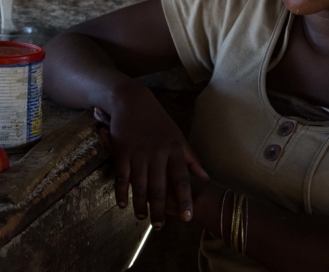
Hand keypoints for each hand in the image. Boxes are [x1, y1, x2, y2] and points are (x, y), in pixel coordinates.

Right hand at [93, 90, 208, 229]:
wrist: (132, 100)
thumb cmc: (158, 120)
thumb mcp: (177, 136)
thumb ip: (191, 158)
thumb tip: (206, 177)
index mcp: (174, 149)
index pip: (181, 179)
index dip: (185, 199)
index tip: (188, 217)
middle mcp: (157, 152)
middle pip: (159, 186)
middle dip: (160, 209)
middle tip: (160, 227)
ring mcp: (138, 151)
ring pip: (140, 184)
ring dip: (140, 204)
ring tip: (143, 218)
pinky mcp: (122, 150)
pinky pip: (122, 176)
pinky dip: (122, 192)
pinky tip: (122, 204)